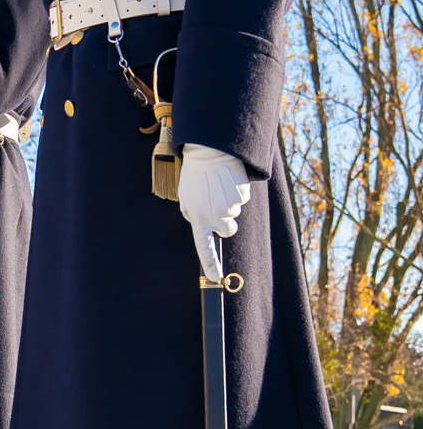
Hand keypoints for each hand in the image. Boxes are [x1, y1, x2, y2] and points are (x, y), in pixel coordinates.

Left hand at [178, 143, 250, 278]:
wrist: (209, 151)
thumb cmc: (194, 175)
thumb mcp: (186, 196)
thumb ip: (191, 213)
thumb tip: (201, 223)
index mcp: (198, 217)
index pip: (204, 246)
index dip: (210, 264)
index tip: (214, 278)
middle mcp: (215, 215)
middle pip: (228, 230)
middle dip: (225, 220)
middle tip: (216, 202)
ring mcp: (231, 206)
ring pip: (234, 211)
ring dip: (227, 201)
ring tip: (217, 184)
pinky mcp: (242, 196)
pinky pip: (241, 199)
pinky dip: (236, 191)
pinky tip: (227, 179)